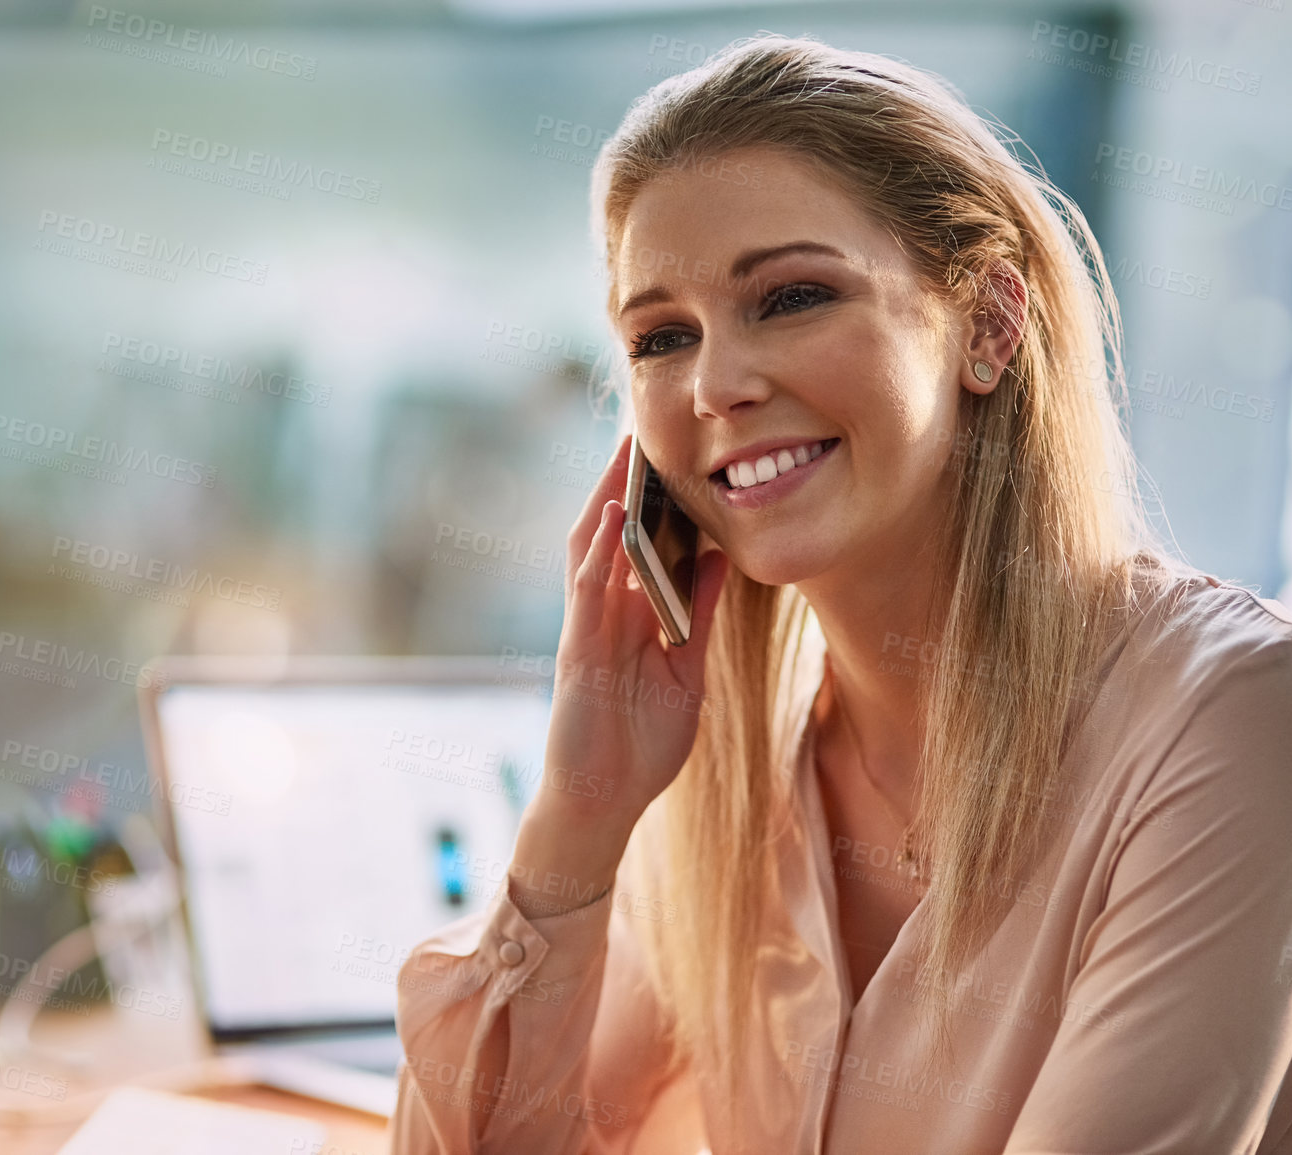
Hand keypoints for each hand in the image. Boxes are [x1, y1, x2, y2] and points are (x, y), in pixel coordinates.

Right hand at [506, 434, 727, 918]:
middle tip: (641, 432)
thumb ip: (695, 616)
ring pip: (590, 551)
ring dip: (605, 501)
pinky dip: (596, 552)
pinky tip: (610, 517)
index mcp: (627, 619)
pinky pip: (586, 591)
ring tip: (625, 454)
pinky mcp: (577, 653)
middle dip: (622, 485)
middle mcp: (602, 616)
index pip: (634, 546)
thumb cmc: (641, 746)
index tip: (668, 455)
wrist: (605, 804)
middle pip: (607, 536)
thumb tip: (713, 562)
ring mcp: (586, 631)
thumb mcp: (685, 671)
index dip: (647, 500)